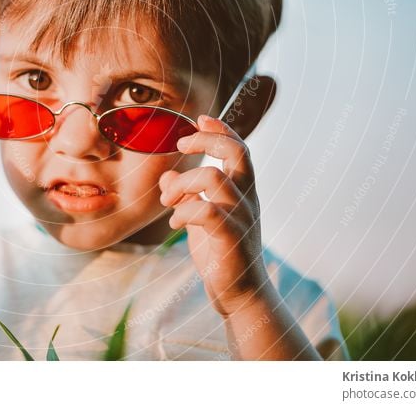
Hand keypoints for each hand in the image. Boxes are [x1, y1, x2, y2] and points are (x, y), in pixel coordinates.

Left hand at [159, 114, 268, 317]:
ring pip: (214, 178)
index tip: (200, 119)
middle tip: (180, 145)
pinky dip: (184, 212)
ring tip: (168, 201)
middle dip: (207, 141)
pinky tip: (175, 224)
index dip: (221, 129)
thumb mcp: (201, 219)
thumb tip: (168, 176)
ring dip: (183, 184)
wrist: (240, 295)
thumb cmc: (221, 254)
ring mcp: (242, 218)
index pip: (239, 148)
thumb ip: (187, 195)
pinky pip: (207, 212)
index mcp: (242, 191)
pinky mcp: (231, 239)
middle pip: (237, 152)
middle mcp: (247, 199)